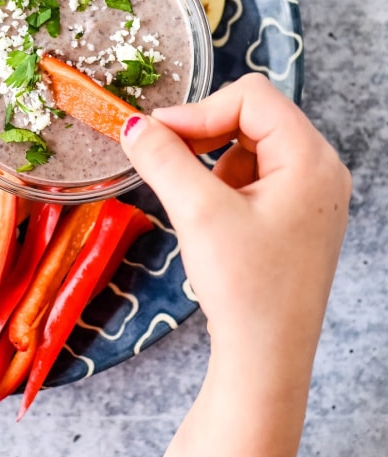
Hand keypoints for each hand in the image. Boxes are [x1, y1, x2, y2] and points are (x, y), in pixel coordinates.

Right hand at [120, 74, 350, 393]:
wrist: (267, 359)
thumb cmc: (247, 289)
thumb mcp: (198, 213)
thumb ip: (163, 159)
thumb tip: (135, 125)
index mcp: (312, 159)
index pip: (251, 97)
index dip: (199, 110)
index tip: (156, 135)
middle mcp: (322, 170)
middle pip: (254, 117)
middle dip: (204, 133)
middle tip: (163, 157)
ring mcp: (313, 196)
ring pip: (252, 147)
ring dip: (212, 161)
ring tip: (194, 203)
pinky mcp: (299, 218)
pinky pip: (258, 177)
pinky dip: (225, 185)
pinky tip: (211, 220)